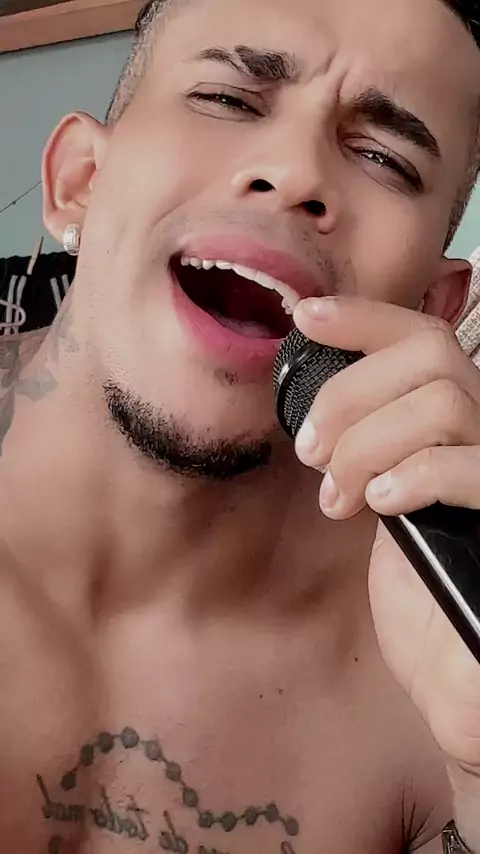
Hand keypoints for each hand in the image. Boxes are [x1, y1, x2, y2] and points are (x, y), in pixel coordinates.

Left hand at [293, 295, 479, 845]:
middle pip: (432, 357)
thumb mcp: (377, 500)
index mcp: (452, 426)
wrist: (456, 672)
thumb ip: (368, 445)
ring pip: (445, 402)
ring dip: (369, 441)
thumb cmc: (414, 589)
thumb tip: (318, 406)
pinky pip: (470, 466)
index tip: (305, 317)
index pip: (424, 337)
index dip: (366, 317)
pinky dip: (414, 474)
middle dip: (352, 393)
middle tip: (310, 448)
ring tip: (338, 494)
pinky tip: (380, 504)